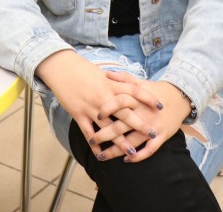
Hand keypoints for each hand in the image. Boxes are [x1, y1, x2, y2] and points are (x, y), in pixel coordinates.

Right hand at [36, 51, 163, 160]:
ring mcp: (91, 107)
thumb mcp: (102, 74)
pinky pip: (88, 132)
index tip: (160, 106)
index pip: (135, 91)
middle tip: (153, 133)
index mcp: (111, 84)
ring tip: (132, 152)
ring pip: (109, 127)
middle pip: (126, 112)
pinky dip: (95, 145)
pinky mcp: (78, 114)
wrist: (62, 68)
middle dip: (140, 124)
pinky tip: (101, 154)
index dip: (148, 98)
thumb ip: (116, 82)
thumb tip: (130, 87)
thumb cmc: (83, 70)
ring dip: (121, 142)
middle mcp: (104, 96)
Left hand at [89, 73, 191, 162]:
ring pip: (131, 142)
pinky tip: (127, 160)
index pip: (119, 102)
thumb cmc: (156, 91)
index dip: (106, 109)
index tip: (95, 116)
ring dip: (115, 151)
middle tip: (91, 141)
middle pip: (120, 126)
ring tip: (101, 156)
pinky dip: (138, 156)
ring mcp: (153, 127)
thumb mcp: (141, 83)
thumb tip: (106, 74)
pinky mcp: (162, 136)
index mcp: (137, 100)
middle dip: (104, 135)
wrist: (180, 98)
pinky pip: (149, 150)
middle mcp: (144, 114)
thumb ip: (124, 79)